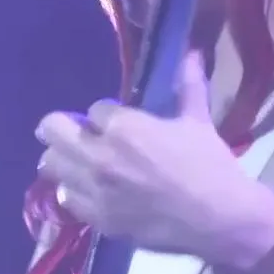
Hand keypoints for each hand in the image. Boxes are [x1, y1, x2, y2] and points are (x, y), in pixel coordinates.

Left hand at [35, 52, 273, 269]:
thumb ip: (188, 86)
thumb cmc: (210, 166)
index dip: (106, 114)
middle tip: (74, 131)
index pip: (94, 109)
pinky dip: (73, 191)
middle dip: (62, 126)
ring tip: (79, 160)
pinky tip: (89, 190)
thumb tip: (192, 53)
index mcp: (123, 128)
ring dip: (64, 158)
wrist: (221, 220)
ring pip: (51, 164)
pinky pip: (66, 199)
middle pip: (53, 130)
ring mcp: (96, 190)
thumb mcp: (198, 122)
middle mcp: (100, 156)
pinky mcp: (99, 219)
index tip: (118, 121)